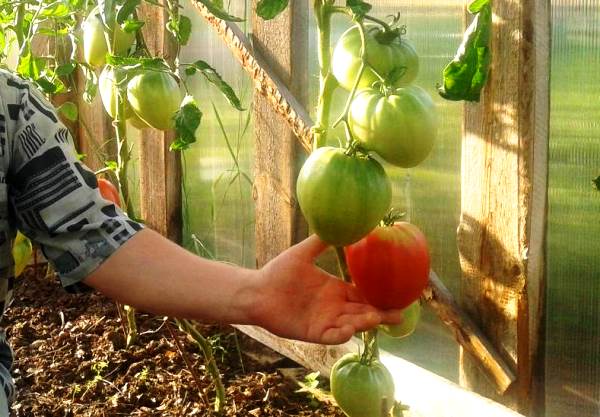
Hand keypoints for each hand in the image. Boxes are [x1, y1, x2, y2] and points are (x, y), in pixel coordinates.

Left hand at [252, 234, 402, 344]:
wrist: (257, 290)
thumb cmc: (279, 272)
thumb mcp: (303, 253)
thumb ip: (321, 241)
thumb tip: (340, 223)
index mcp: (335, 290)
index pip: (363, 295)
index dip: (379, 297)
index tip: (397, 295)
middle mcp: (334, 307)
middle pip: (363, 312)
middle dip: (381, 315)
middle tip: (399, 315)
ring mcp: (325, 321)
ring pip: (351, 324)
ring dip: (364, 323)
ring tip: (376, 318)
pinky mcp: (313, 333)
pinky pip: (332, 336)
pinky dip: (342, 333)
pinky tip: (350, 328)